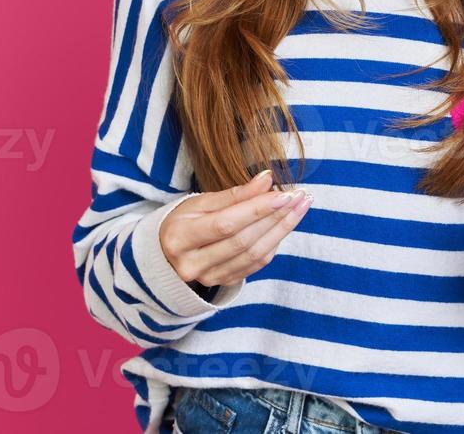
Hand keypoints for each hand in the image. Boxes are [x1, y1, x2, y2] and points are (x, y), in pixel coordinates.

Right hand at [160, 169, 312, 290]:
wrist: (164, 253)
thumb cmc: (183, 221)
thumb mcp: (200, 202)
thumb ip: (234, 194)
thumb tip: (266, 179)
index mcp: (180, 237)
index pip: (226, 223)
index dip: (257, 209)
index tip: (284, 193)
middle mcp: (192, 264)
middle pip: (243, 241)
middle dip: (276, 218)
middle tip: (300, 197)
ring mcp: (207, 278)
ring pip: (254, 255)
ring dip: (282, 230)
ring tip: (300, 208)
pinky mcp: (222, 284)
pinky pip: (255, 265)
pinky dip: (273, 244)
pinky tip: (285, 225)